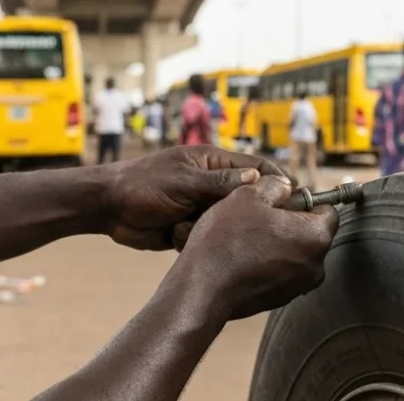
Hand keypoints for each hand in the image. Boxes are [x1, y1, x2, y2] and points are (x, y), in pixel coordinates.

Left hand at [98, 145, 291, 250]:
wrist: (107, 207)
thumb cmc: (141, 184)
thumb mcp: (183, 181)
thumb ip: (219, 183)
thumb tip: (259, 179)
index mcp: (212, 163)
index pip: (257, 167)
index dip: (278, 181)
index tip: (295, 200)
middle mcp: (211, 184)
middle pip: (247, 199)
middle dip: (247, 213)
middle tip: (252, 226)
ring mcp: (202, 207)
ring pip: (229, 223)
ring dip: (215, 229)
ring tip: (190, 226)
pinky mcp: (191, 228)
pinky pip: (209, 238)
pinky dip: (197, 241)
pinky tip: (177, 237)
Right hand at [176, 175, 337, 320]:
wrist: (203, 287)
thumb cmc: (226, 240)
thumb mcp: (248, 196)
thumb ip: (275, 185)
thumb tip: (286, 187)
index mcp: (315, 237)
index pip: (328, 210)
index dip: (304, 200)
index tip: (282, 200)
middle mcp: (316, 266)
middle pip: (312, 233)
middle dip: (290, 222)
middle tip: (259, 216)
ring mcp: (299, 286)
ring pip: (295, 253)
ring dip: (278, 242)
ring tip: (247, 237)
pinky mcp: (281, 298)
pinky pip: (281, 271)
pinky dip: (268, 262)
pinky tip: (244, 257)